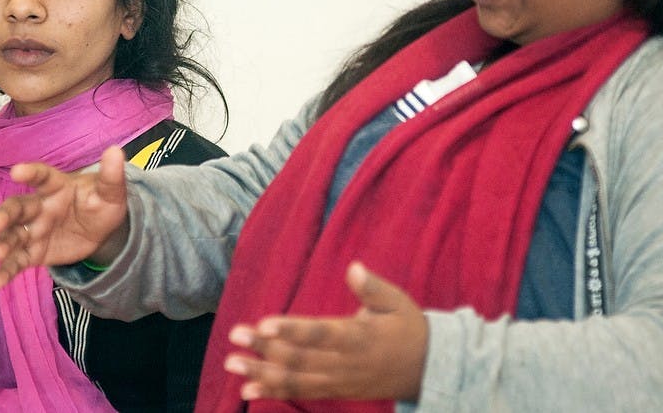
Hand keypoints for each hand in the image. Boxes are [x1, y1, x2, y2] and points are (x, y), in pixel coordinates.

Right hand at [0, 146, 129, 288]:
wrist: (101, 232)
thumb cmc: (101, 204)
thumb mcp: (111, 192)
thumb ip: (111, 176)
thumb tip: (115, 151)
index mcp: (56, 185)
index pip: (42, 176)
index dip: (30, 172)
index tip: (17, 171)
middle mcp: (39, 206)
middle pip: (18, 207)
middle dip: (4, 215)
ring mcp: (34, 230)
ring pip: (13, 235)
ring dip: (2, 243)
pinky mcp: (34, 252)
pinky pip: (17, 261)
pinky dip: (5, 272)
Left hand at [223, 262, 427, 401]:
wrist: (430, 369)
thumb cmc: (410, 327)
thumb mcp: (397, 302)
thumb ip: (372, 288)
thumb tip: (354, 267)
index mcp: (360, 337)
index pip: (320, 334)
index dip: (291, 330)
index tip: (264, 323)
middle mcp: (346, 363)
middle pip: (300, 358)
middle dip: (264, 348)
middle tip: (234, 335)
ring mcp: (340, 381)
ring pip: (295, 380)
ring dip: (261, 372)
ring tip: (232, 364)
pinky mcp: (337, 391)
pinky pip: (302, 394)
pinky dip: (274, 392)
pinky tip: (247, 390)